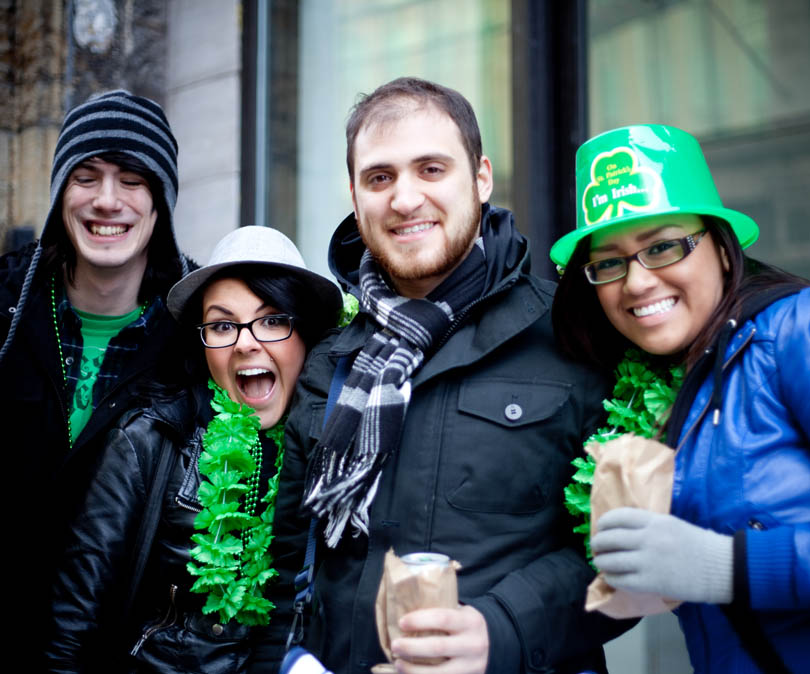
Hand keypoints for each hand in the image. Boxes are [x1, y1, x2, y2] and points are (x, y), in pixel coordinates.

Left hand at [390, 605, 488, 673]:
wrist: (496, 645)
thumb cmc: (468, 626)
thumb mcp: (462, 613)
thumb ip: (442, 612)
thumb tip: (406, 610)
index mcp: (469, 622)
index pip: (442, 618)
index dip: (420, 620)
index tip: (401, 622)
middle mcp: (472, 644)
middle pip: (438, 647)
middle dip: (412, 647)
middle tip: (395, 645)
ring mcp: (471, 665)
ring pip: (440, 672)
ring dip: (414, 669)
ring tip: (398, 663)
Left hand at [591, 507, 732, 603]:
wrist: (722, 568)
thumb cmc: (699, 545)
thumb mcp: (671, 524)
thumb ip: (647, 525)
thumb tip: (621, 531)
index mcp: (654, 521)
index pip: (617, 517)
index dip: (603, 523)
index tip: (601, 529)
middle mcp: (647, 538)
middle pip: (608, 538)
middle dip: (598, 544)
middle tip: (597, 548)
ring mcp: (648, 561)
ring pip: (610, 560)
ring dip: (601, 562)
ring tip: (602, 563)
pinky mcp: (650, 583)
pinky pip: (620, 580)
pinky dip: (612, 579)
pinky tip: (613, 578)